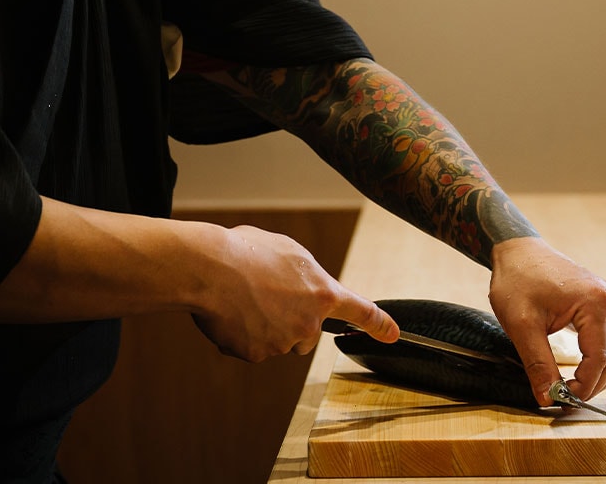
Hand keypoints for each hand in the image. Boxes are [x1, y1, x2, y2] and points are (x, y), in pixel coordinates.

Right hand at [190, 224, 397, 361]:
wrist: (211, 269)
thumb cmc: (247, 252)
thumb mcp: (289, 253)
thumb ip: (305, 276)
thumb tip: (300, 289)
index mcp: (322, 292)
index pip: (360, 311)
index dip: (379, 324)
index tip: (393, 334)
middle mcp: (308, 323)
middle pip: (306, 335)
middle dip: (291, 323)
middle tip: (265, 297)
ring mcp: (283, 342)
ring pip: (277, 342)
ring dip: (263, 327)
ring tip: (242, 298)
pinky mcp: (258, 354)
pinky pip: (251, 349)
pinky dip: (241, 336)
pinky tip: (230, 314)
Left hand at [487, 236, 605, 404]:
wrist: (517, 250)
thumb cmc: (517, 280)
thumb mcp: (521, 325)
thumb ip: (537, 363)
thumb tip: (548, 398)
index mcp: (595, 302)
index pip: (599, 360)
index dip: (583, 386)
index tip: (562, 401)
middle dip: (593, 385)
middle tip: (566, 400)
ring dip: (597, 376)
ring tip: (570, 389)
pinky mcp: (604, 303)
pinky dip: (597, 361)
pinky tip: (578, 372)